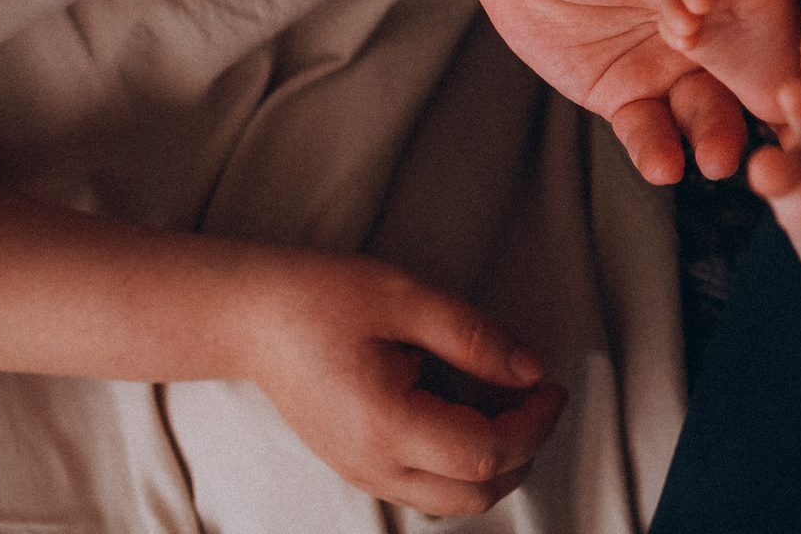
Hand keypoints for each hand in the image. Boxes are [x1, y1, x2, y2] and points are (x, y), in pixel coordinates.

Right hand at [245, 247, 566, 516]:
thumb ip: (473, 336)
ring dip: (495, 465)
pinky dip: (462, 466)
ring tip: (508, 405)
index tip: (551, 386)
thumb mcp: (403, 296)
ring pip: (453, 503)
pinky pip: (427, 490)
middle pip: (475, 494)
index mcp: (385, 425)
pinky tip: (467, 415)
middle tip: (538, 399)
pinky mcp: (359, 469)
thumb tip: (529, 369)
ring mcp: (363, 474)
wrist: (249, 317)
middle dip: (523, 451)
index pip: (485, 453)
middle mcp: (373, 465)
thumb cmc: (318, 297)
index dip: (533, 424)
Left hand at [459, 0, 751, 184]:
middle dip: (755, 108)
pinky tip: (663, 166)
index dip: (779, 50)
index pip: (760, 19)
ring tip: (716, 160)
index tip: (796, 81)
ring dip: (712, 137)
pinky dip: (655, 148)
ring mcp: (663, 68)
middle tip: (770, 139)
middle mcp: (703, 31)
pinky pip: (646, 130)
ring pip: (699, 112)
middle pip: (741, 77)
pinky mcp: (623, 96)